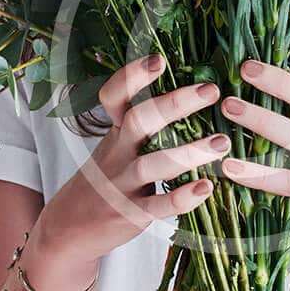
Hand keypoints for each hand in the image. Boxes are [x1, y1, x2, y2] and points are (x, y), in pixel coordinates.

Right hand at [22, 54, 224, 290]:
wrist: (67, 231)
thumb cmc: (103, 183)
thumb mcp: (114, 149)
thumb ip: (142, 128)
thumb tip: (190, 96)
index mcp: (114, 134)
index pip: (113, 97)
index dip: (132, 76)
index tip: (158, 60)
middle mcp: (116, 155)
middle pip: (140, 121)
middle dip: (175, 103)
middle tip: (211, 90)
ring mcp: (122, 185)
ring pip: (153, 164)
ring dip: (189, 152)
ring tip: (222, 142)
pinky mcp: (131, 215)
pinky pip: (158, 205)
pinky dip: (182, 197)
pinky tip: (206, 188)